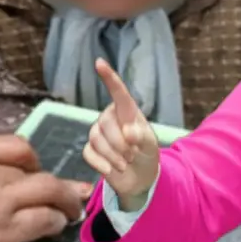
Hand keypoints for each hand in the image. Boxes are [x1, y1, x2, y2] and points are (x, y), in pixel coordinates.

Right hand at [0, 135, 90, 241]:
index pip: (14, 145)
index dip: (32, 159)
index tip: (38, 170)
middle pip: (34, 168)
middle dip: (58, 181)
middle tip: (71, 191)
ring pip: (48, 190)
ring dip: (66, 201)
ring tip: (72, 210)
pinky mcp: (1, 231)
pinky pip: (42, 220)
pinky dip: (55, 221)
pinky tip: (57, 226)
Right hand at [82, 59, 159, 211]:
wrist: (140, 178)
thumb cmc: (147, 154)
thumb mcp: (150, 145)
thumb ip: (142, 137)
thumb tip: (128, 133)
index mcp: (127, 112)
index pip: (118, 93)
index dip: (109, 77)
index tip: (100, 62)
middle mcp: (110, 119)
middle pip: (104, 123)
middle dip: (119, 143)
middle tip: (133, 155)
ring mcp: (98, 134)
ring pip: (96, 140)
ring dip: (114, 156)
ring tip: (126, 163)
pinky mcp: (91, 151)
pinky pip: (89, 154)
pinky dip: (103, 165)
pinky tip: (113, 170)